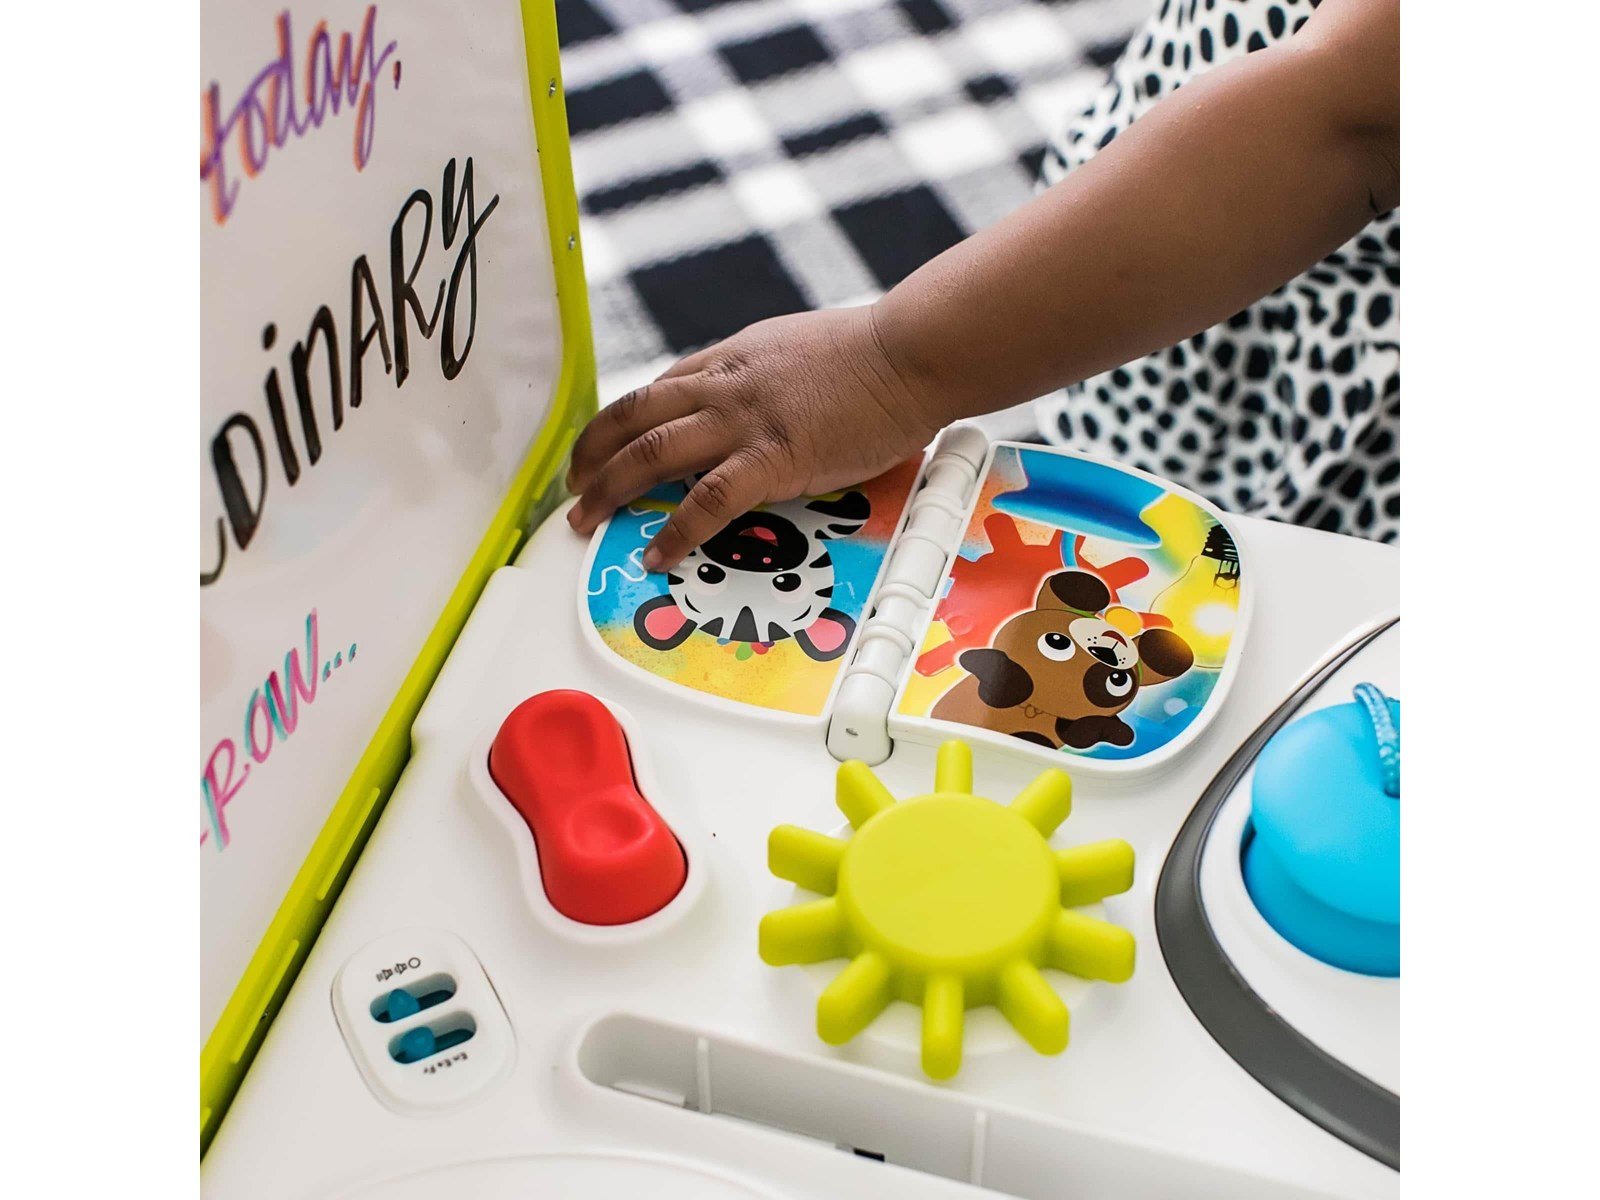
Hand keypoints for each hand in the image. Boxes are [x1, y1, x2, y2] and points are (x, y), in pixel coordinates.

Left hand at [566, 305, 941, 569]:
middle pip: (633, 416)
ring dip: (610, 488)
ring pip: (651, 452)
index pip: (656, 390)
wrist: (909, 353)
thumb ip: (767, 378)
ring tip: (586, 520)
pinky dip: (675, 529)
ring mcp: (743, 420)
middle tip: (573, 486)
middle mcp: (724, 384)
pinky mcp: (772, 457)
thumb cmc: (873, 356)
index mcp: (731, 359)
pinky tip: (657, 553)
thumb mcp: (799, 352)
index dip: (620, 422)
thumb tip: (762, 403)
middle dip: (592, 454)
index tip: (604, 447)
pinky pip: (707, 499)